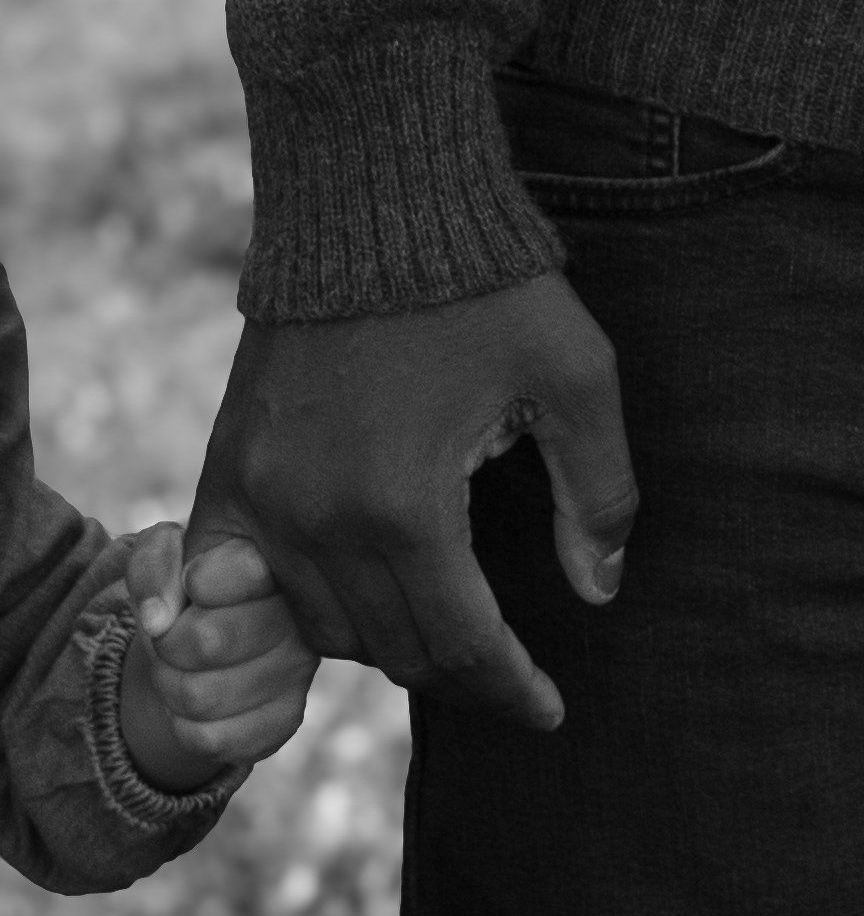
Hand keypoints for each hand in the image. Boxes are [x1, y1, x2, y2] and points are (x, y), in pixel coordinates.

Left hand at [123, 523, 318, 791]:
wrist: (213, 635)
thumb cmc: (193, 583)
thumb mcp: (166, 553)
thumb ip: (154, 565)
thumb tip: (156, 621)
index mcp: (280, 564)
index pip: (241, 572)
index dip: (197, 581)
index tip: (193, 582)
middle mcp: (301, 617)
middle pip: (208, 641)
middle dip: (168, 642)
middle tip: (174, 634)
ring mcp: (299, 671)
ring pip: (200, 697)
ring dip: (169, 685)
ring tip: (182, 667)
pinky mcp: (287, 719)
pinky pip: (211, 740)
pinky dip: (183, 725)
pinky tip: (199, 702)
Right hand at [184, 269, 637, 730]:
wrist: (370, 205)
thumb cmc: (484, 286)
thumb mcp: (577, 379)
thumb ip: (600, 497)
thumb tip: (600, 590)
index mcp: (407, 506)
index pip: (462, 646)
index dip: (510, 691)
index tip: (548, 710)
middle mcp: (320, 519)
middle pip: (393, 650)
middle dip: (461, 676)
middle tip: (506, 674)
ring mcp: (264, 498)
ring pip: (327, 629)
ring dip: (391, 643)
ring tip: (442, 628)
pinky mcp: (233, 470)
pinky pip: (251, 584)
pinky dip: (304, 610)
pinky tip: (347, 606)